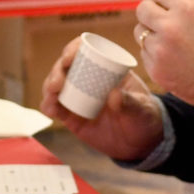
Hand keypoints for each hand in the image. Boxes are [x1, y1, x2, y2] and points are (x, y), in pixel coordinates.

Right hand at [39, 36, 166, 160]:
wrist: (140, 143)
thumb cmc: (144, 117)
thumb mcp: (142, 109)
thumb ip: (131, 103)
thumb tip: (114, 95)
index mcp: (106, 68)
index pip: (87, 51)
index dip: (74, 50)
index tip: (68, 57)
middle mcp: (89, 79)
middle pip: (66, 67)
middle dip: (57, 71)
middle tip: (58, 83)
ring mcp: (78, 97)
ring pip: (56, 86)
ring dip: (49, 87)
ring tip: (52, 95)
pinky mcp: (71, 116)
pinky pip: (55, 107)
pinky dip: (48, 106)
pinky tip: (49, 109)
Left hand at [132, 0, 193, 111]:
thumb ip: (186, 5)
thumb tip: (164, 2)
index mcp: (187, 7)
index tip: (160, 2)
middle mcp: (170, 26)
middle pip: (142, 10)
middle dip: (151, 13)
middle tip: (160, 20)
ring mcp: (160, 50)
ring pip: (140, 33)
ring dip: (152, 34)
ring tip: (171, 42)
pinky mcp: (156, 70)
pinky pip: (145, 54)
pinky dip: (155, 54)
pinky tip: (173, 58)